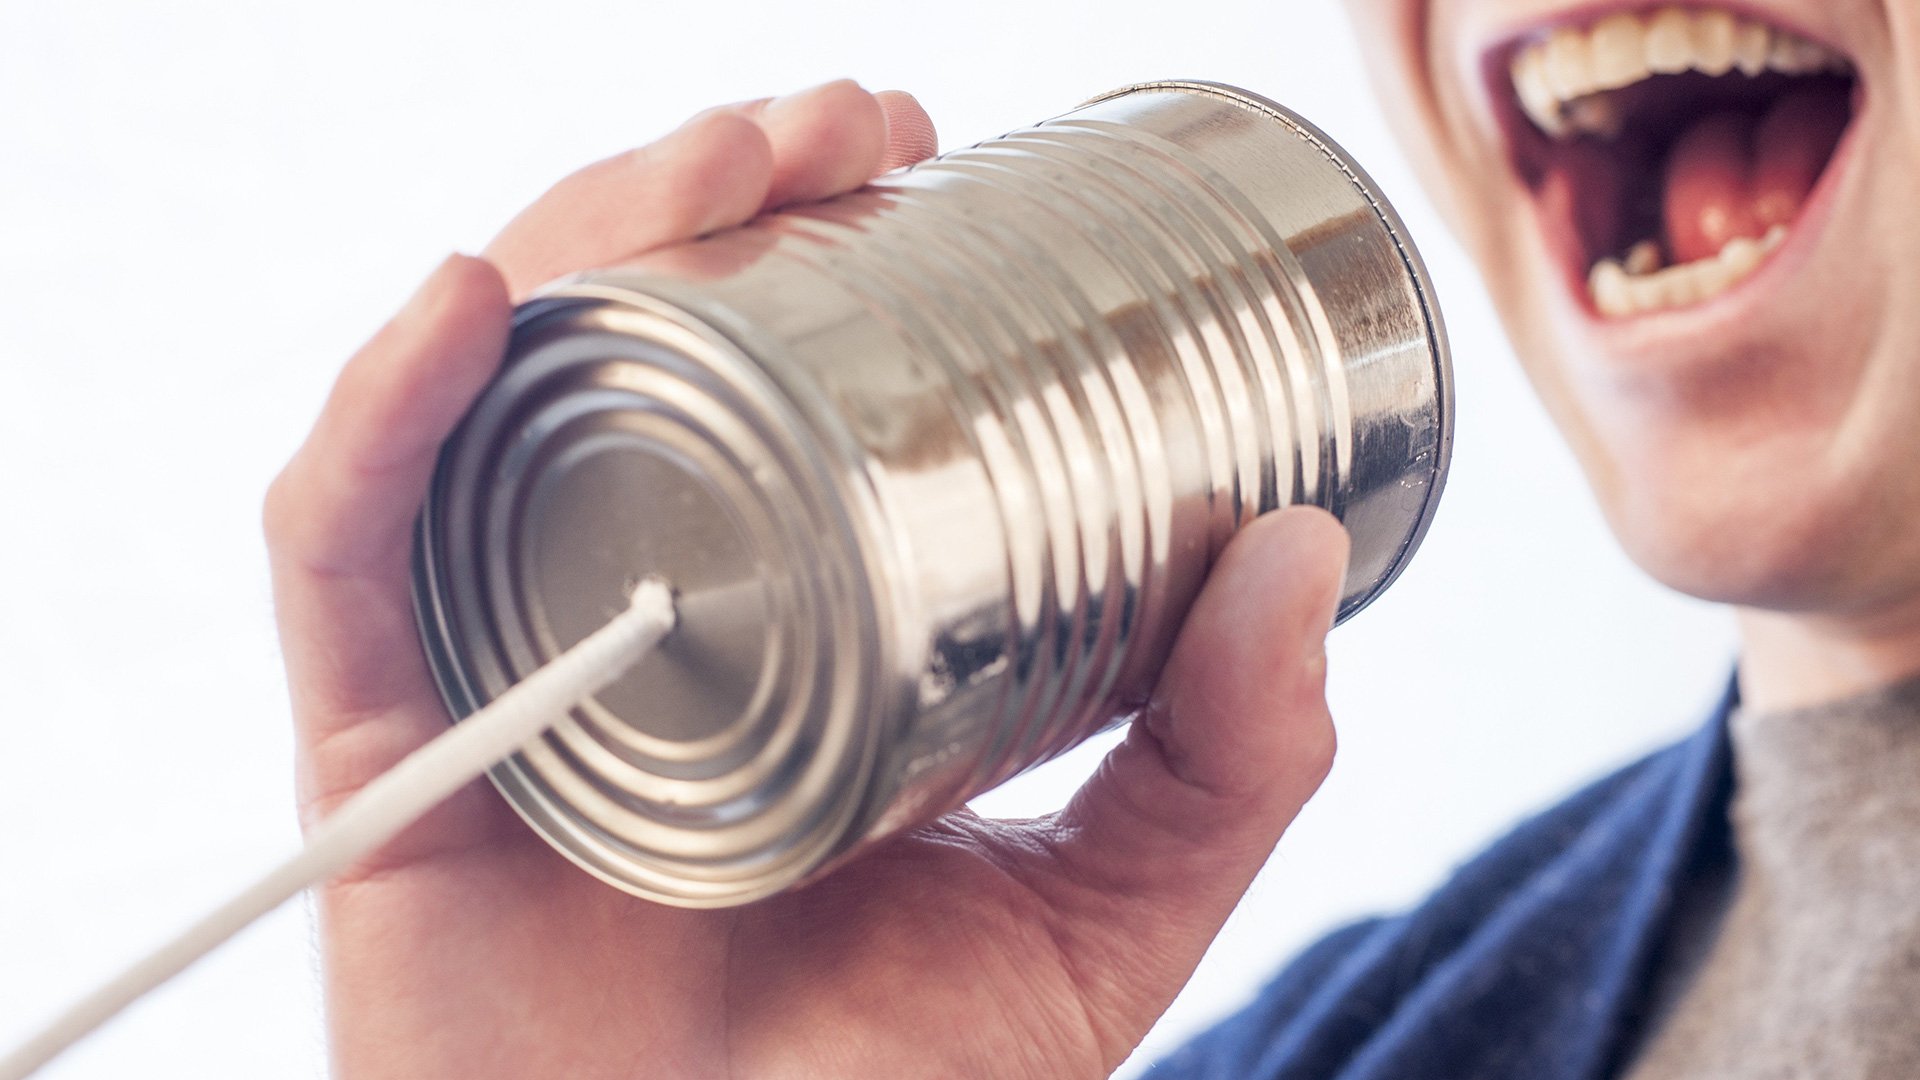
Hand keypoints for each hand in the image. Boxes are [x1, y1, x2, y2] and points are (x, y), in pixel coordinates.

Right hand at [263, 79, 1348, 1078]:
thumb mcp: (1096, 924)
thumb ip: (1215, 769)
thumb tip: (1303, 547)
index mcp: (772, 640)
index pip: (763, 394)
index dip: (822, 250)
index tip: (926, 157)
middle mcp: (627, 624)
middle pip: (627, 359)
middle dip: (716, 199)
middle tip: (848, 123)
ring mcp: (504, 670)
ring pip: (489, 405)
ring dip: (583, 239)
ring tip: (720, 158)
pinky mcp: (386, 756)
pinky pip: (341, 556)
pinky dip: (379, 419)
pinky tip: (470, 304)